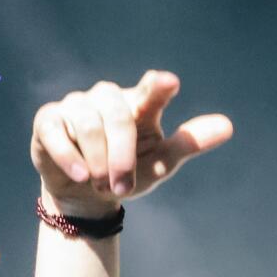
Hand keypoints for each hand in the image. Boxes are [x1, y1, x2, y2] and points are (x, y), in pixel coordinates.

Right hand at [30, 69, 232, 213]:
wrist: (87, 193)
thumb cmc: (128, 171)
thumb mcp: (162, 161)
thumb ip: (189, 142)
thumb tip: (228, 125)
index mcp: (138, 106)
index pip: (151, 91)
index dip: (158, 87)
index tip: (170, 83)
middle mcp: (107, 100)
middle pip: (117, 115)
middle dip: (121, 156)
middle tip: (123, 185)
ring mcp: (75, 107)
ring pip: (88, 124)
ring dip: (98, 160)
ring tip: (102, 185)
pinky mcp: (48, 121)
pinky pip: (55, 132)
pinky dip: (69, 156)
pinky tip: (81, 175)